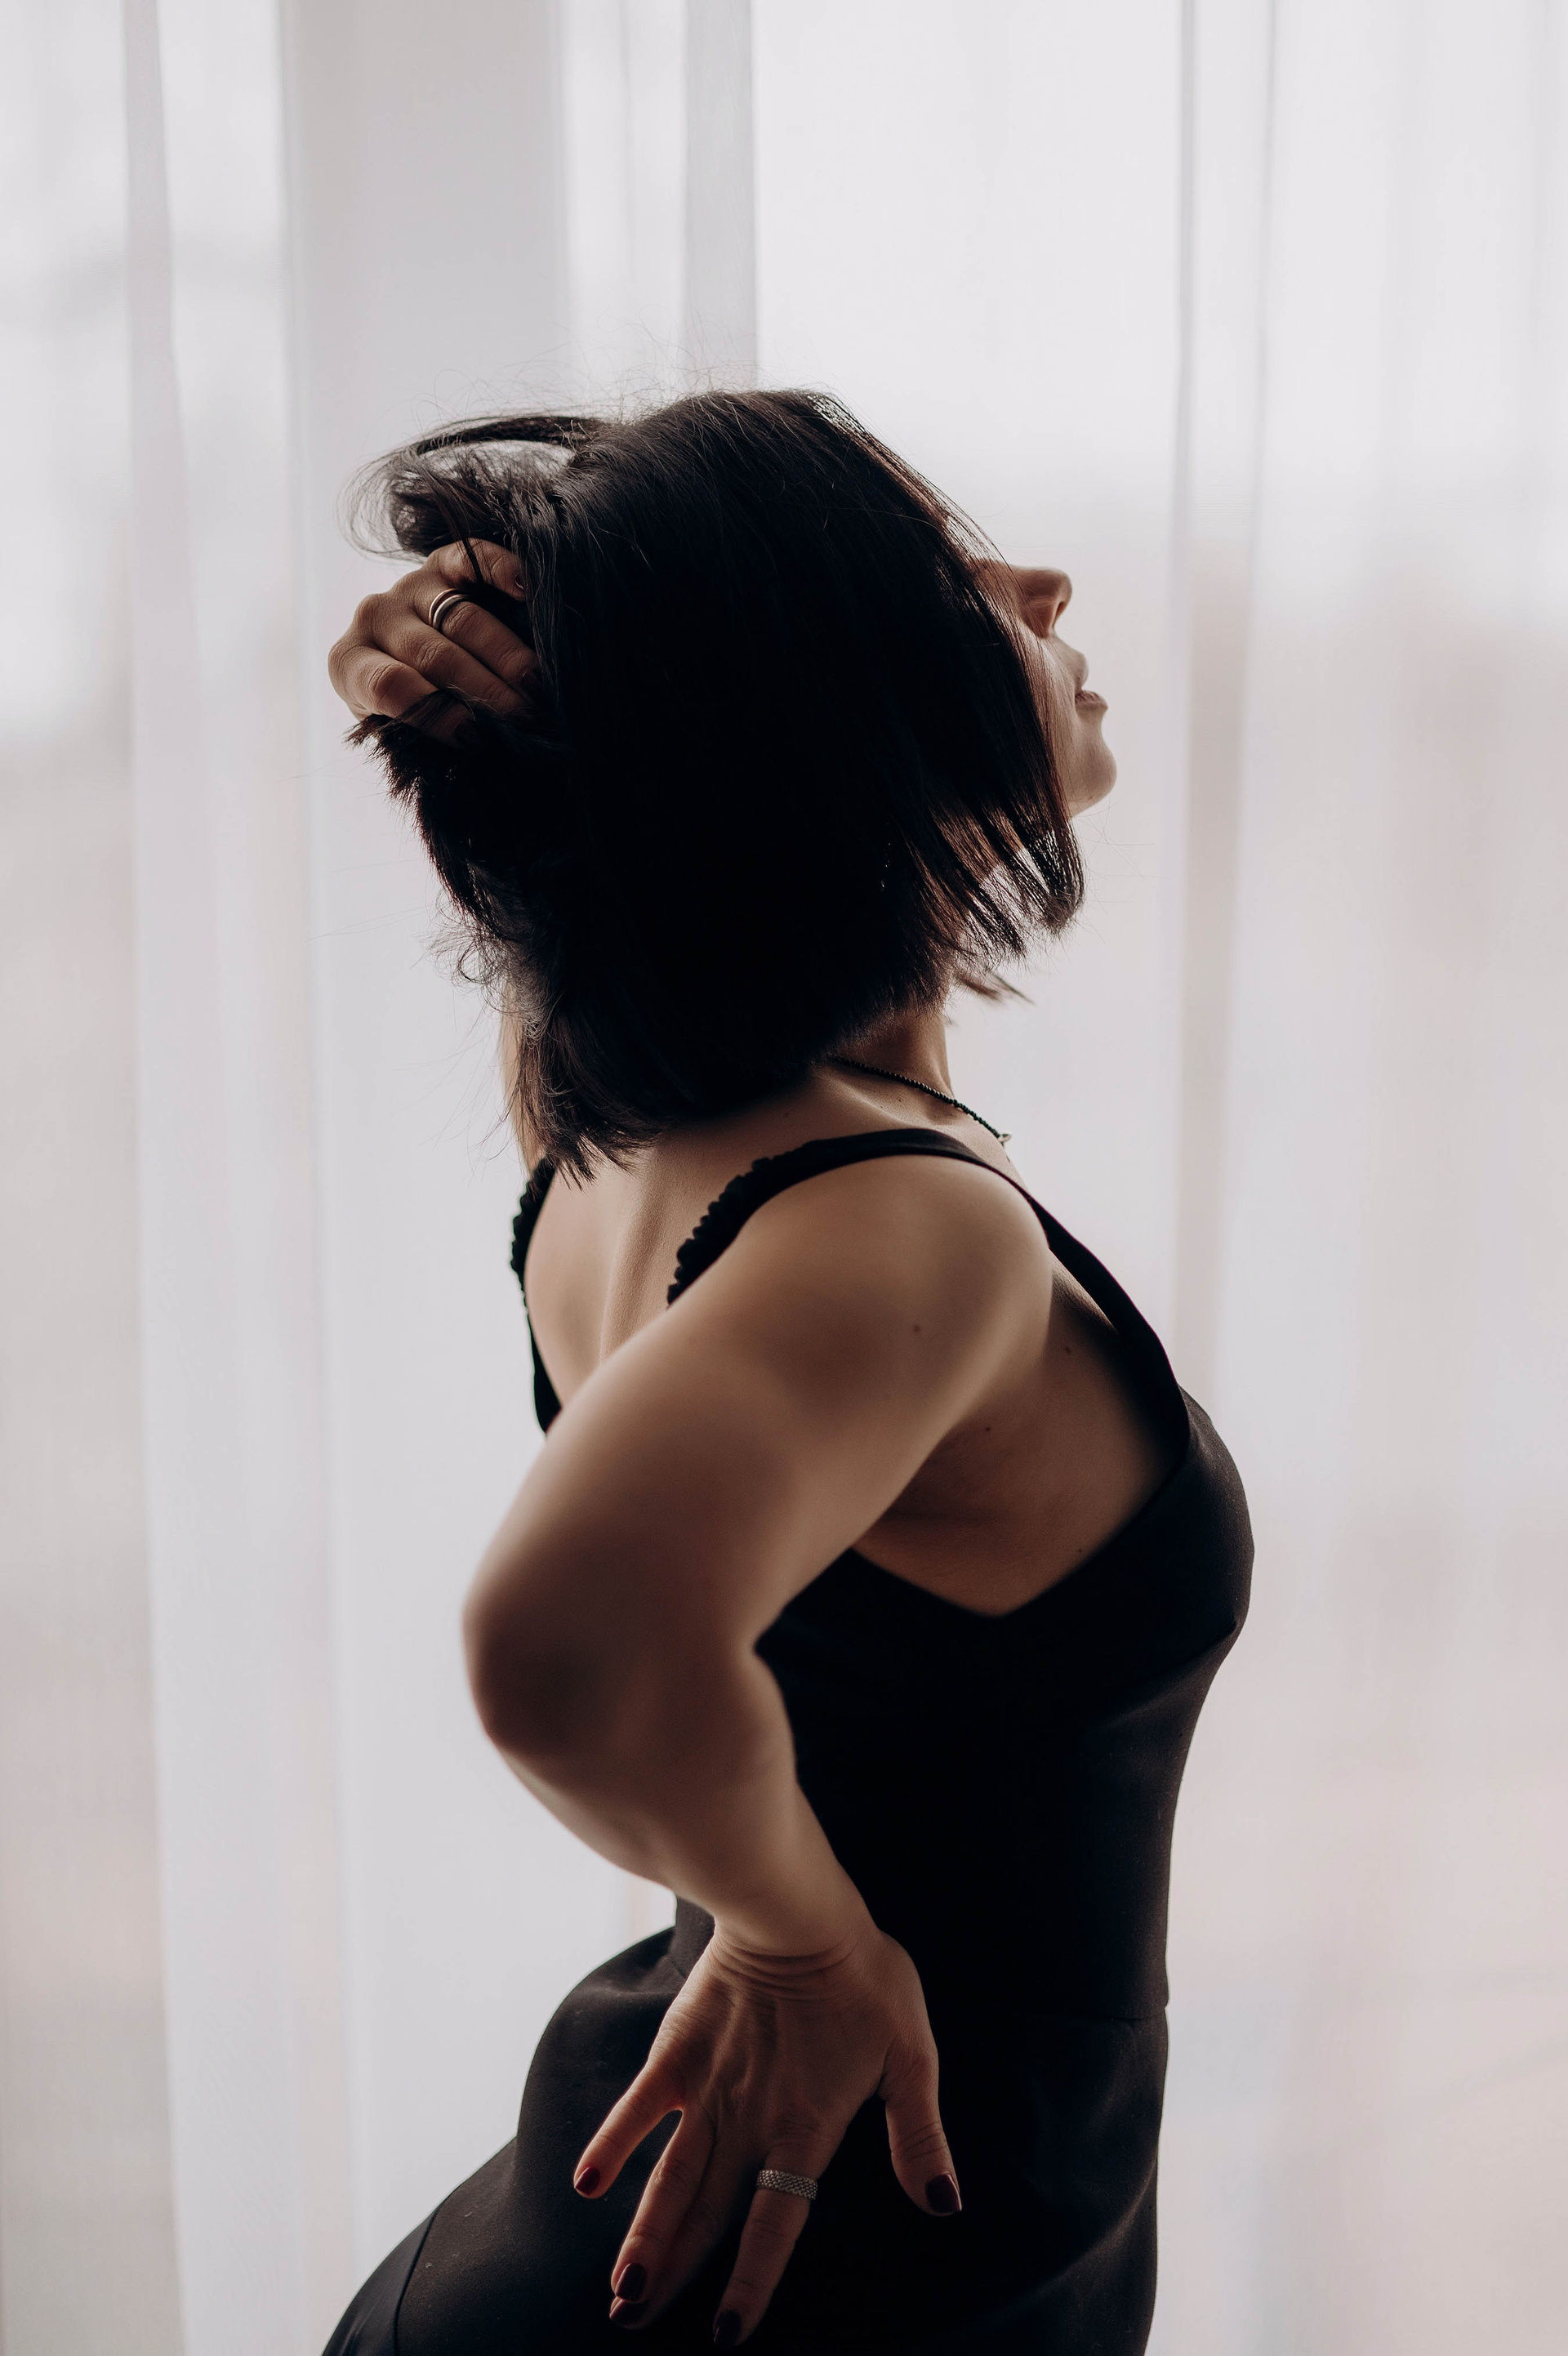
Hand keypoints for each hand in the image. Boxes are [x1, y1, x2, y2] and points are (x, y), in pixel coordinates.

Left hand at [326, 539, 535, 743]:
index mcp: (350, 664)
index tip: (478, 737)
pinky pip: (472, 558)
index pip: (388, 685)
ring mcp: (410, 585)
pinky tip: (528, 591)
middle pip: (434, 654)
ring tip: (538, 686)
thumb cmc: (415, 710)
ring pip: (462, 618)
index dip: (436, 712)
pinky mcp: (443, 562)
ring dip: (506, 655)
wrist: (417, 664)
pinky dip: (501, 570)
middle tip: (526, 719)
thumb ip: (427, 739)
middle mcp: (374, 616)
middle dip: (485, 691)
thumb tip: (481, 745)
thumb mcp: (405, 734)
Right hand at [574, 1914, 960, 2343]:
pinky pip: (638, 2106)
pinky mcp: (677, 2051)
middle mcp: (748, 2122)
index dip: (752, 2280)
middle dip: (675, 2277)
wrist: (797, 1910)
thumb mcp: (911, 2055)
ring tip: (619, 2292)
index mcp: (804, 2129)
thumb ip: (918, 2134)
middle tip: (634, 2326)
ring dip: (644, 2235)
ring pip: (669, 2177)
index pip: (774, 2223)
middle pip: (707, 2214)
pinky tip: (589, 2184)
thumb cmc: (865, 1978)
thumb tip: (943, 2204)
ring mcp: (706, 2089)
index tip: (726, 2334)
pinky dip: (613, 2143)